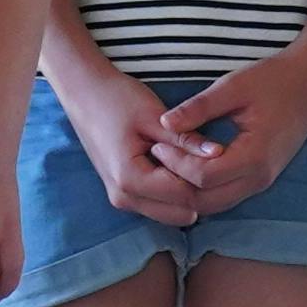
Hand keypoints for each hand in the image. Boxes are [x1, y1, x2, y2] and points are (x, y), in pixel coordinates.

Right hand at [51, 63, 204, 225]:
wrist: (85, 94)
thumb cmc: (118, 100)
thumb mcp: (156, 117)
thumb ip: (187, 140)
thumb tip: (220, 154)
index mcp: (130, 179)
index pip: (184, 195)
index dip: (206, 179)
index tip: (221, 157)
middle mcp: (124, 198)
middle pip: (179, 212)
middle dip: (201, 192)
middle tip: (216, 163)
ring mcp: (122, 199)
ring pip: (170, 212)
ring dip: (189, 194)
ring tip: (199, 161)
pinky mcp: (124, 194)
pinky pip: (159, 204)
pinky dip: (176, 192)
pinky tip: (184, 166)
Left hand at [149, 45, 306, 215]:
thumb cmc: (275, 79)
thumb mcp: (233, 87)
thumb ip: (198, 108)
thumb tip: (163, 122)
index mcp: (254, 157)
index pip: (203, 177)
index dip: (175, 163)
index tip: (157, 142)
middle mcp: (260, 178)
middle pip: (207, 201)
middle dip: (178, 183)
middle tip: (158, 156)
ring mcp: (263, 181)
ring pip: (216, 204)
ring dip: (190, 189)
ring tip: (169, 161)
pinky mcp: (261, 177)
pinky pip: (226, 195)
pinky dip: (204, 188)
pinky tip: (188, 165)